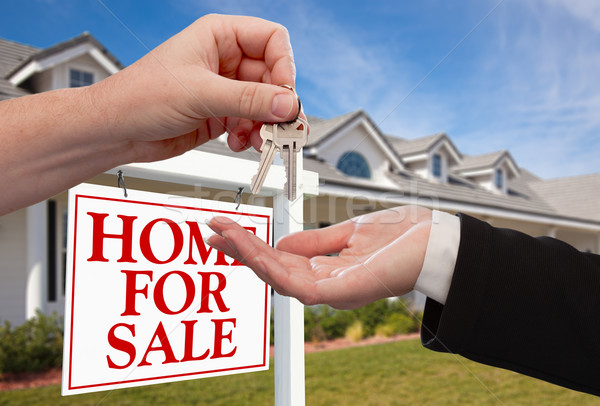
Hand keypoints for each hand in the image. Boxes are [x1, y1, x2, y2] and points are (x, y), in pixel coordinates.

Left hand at [89, 14, 301, 161]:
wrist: (117, 131)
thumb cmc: (140, 96)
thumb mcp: (200, 94)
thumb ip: (248, 100)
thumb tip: (287, 104)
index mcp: (219, 36)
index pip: (271, 40)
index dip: (284, 66)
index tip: (285, 95)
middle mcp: (225, 60)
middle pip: (273, 77)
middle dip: (277, 104)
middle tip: (282, 126)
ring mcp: (224, 89)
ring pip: (265, 104)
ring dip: (266, 125)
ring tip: (260, 140)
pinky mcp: (221, 114)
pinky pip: (251, 123)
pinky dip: (251, 136)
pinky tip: (239, 142)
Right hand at [206, 206, 431, 308]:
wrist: (439, 239)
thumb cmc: (402, 236)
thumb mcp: (348, 232)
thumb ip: (315, 242)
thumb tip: (281, 243)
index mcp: (327, 269)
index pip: (280, 261)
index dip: (252, 246)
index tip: (226, 228)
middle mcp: (326, 284)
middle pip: (273, 270)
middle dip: (242, 250)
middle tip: (213, 231)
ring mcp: (333, 291)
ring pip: (279, 278)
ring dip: (249, 256)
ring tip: (225, 236)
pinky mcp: (342, 292)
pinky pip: (298, 284)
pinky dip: (272, 267)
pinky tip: (253, 252)